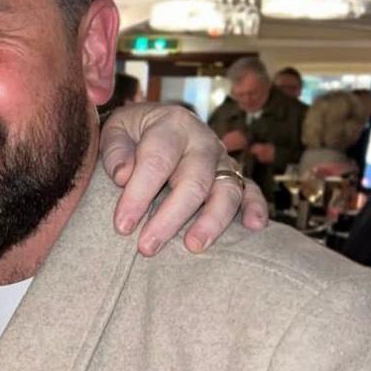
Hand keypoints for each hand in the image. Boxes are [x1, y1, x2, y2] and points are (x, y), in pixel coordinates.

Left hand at [101, 103, 269, 255]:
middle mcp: (202, 141)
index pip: (156, 161)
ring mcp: (222, 159)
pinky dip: (256, 207)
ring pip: (227, 190)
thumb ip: (115, 151)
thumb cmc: (131, 132)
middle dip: (170, 217)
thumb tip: (122, 176)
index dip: (139, 195)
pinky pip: (252, 191)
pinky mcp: (234, 176)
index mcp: (171, 124)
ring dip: (212, 221)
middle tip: (147, 247)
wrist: (154, 123)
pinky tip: (254, 227)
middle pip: (193, 181)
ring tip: (193, 246)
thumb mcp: (115, 130)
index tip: (122, 225)